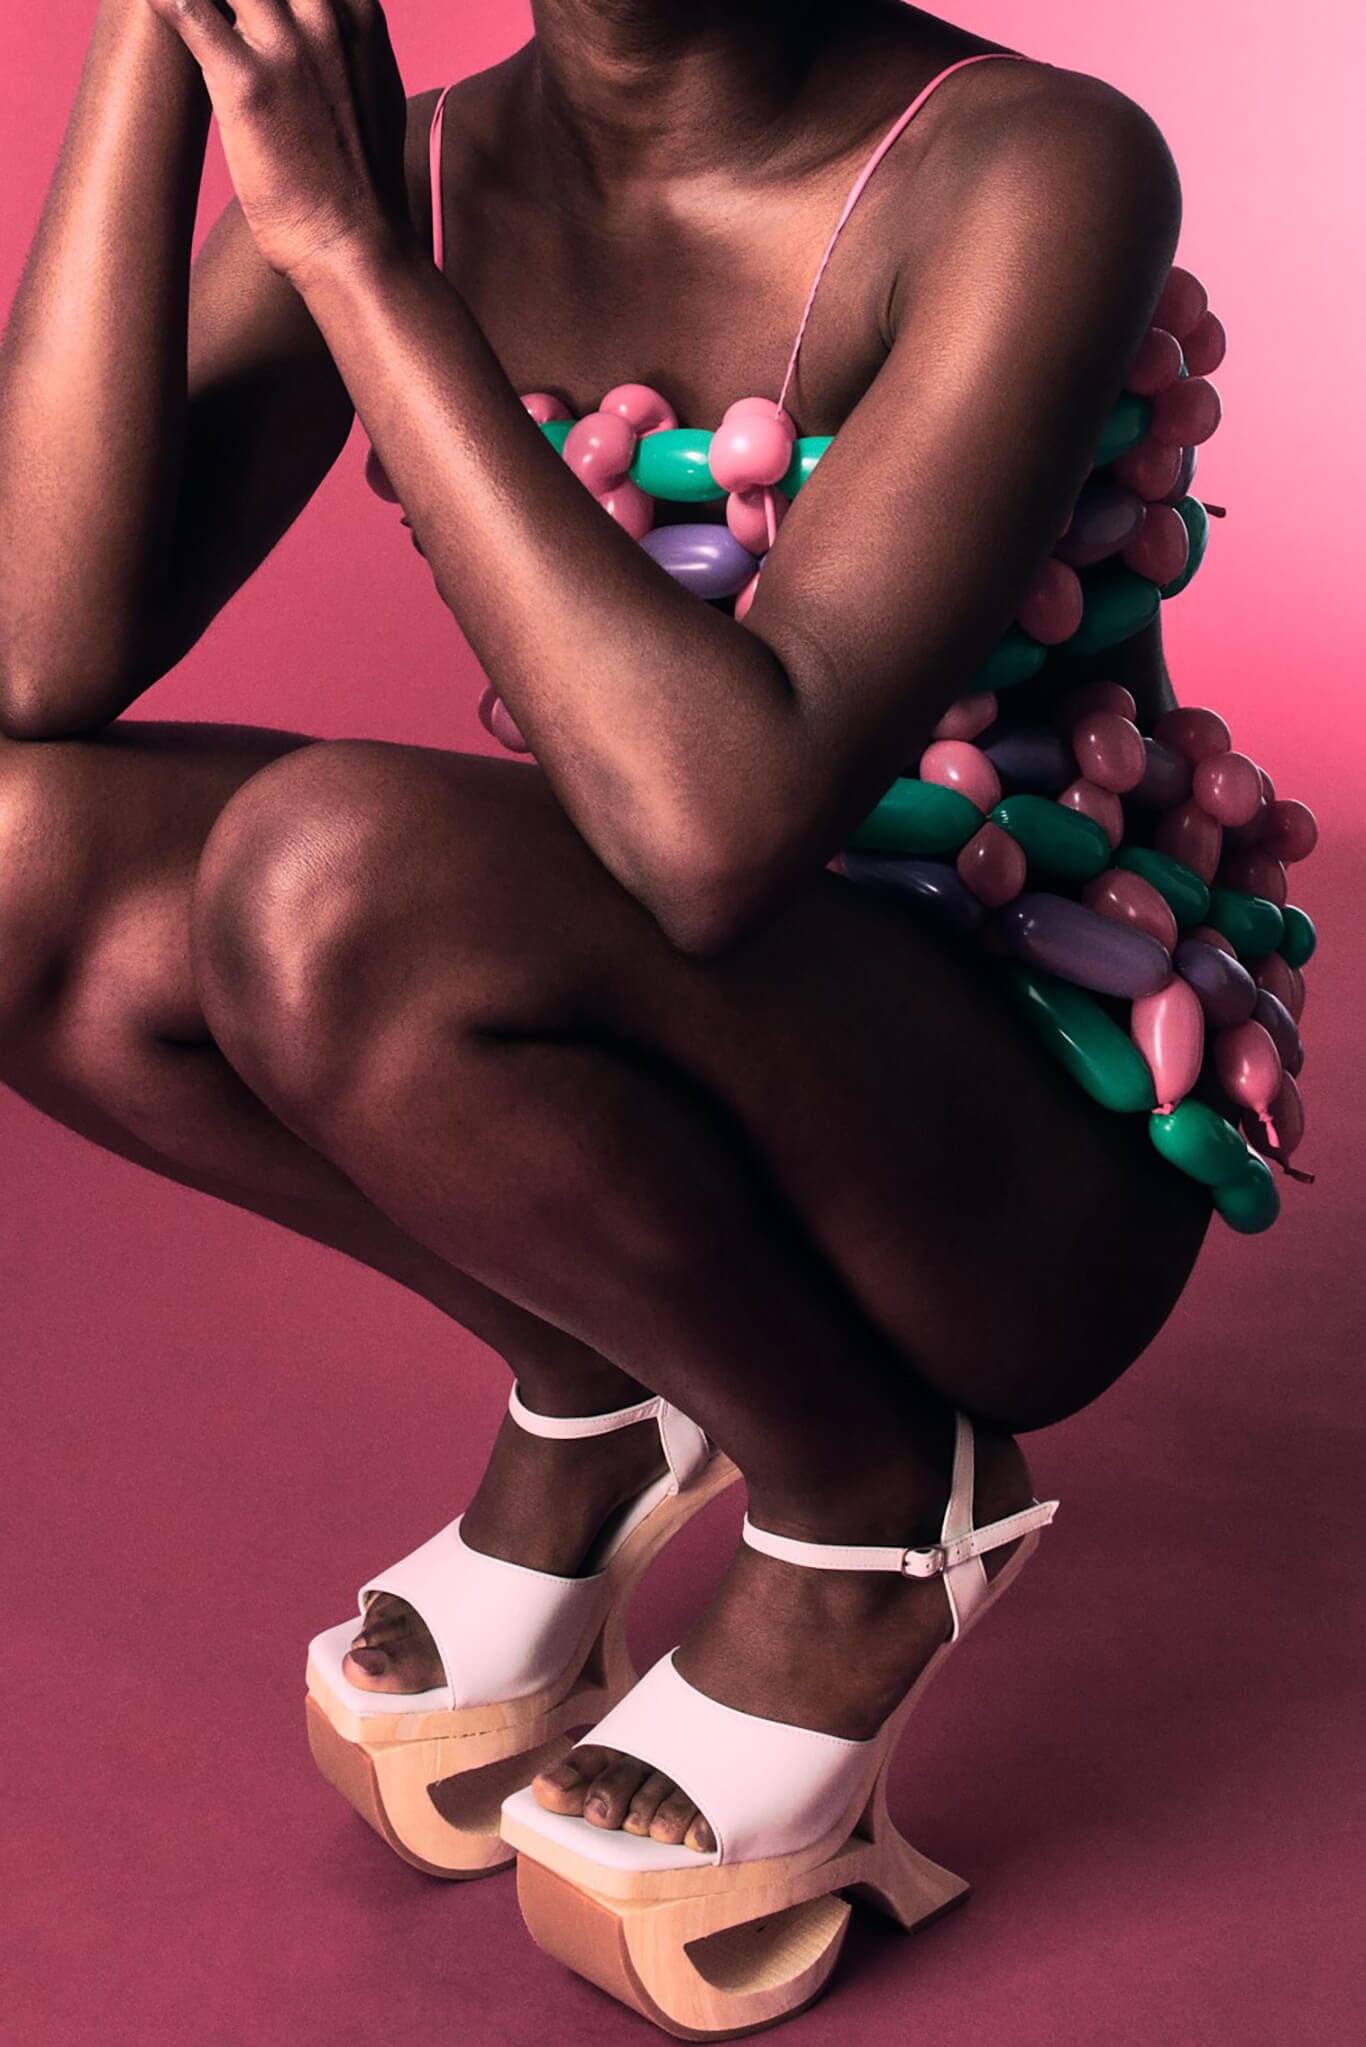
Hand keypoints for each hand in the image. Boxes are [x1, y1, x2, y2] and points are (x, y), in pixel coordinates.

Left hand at [142, 0, 411, 281]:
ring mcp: (285, 46)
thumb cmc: (360, 184)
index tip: (240, 13)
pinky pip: (186, 7)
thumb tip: (331, 37)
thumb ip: (348, 48)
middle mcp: (324, 15)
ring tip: (184, 13)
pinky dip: (164, 2)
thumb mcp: (374, 94)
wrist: (358, 247)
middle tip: (214, 17)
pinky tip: (155, 8)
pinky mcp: (245, 83)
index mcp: (356, 14)